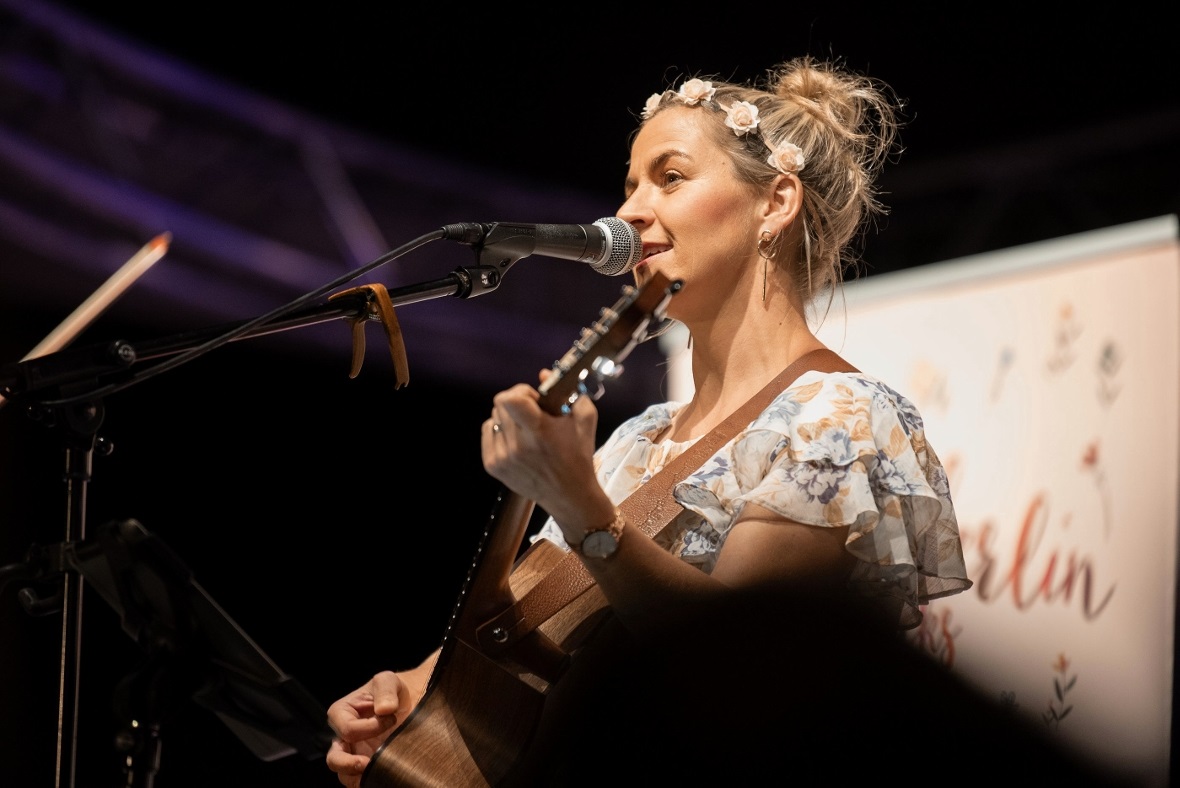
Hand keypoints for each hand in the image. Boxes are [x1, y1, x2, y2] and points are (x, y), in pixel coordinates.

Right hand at [324, 671, 411, 786]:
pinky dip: (369, 781)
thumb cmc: (394, 691)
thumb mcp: (389, 681)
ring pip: (345, 775)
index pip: (348, 729)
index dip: (370, 727)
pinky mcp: (367, 766)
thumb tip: (384, 709)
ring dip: (358, 776)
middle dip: (348, 764)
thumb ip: (385, 690)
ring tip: (377, 773)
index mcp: (342, 714)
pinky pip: (360, 781)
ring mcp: (354, 754)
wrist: (412, 703)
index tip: (392, 718)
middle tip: (367, 763)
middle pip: (335, 758)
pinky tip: (383, 777)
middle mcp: (343, 737)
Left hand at [481, 371, 602, 523]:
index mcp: (540, 433)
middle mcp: (517, 446)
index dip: (520, 392)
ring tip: (525, 429)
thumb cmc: (579, 455)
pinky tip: (515, 439)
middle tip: (531, 413)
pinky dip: (499, 431)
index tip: (533, 399)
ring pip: (493, 418)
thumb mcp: (584, 419)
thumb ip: (570, 392)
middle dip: (516, 403)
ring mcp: (503, 458)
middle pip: (500, 405)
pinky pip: (487, 432)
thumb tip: (544, 374)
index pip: (510, 400)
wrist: (569, 495)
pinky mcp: (493, 466)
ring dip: (508, 417)